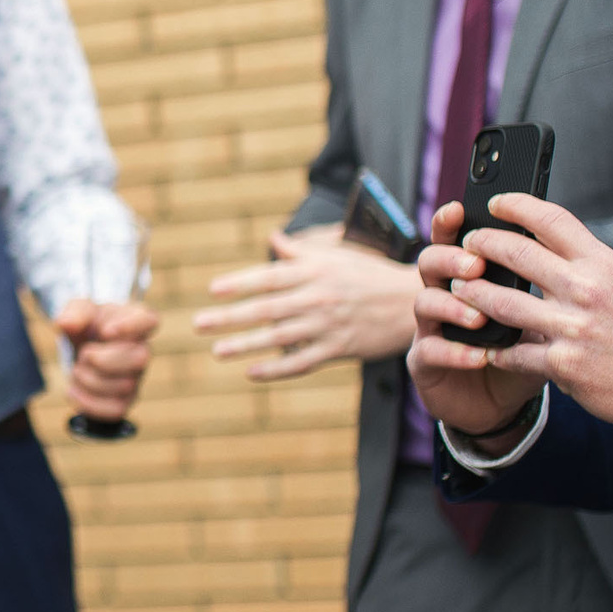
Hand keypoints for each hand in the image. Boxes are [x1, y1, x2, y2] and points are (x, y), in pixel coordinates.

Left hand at [58, 297, 157, 424]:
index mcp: (135, 321)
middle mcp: (142, 350)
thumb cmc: (88, 324)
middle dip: (102, 358)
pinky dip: (89, 403)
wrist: (82, 346)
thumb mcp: (79, 309)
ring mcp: (136, 378)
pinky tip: (73, 390)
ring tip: (77, 369)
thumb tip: (66, 324)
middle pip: (140, 358)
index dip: (130, 326)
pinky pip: (116, 410)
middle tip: (84, 352)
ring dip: (90, 379)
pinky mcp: (124, 400)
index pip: (149, 320)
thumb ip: (74, 312)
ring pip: (124, 386)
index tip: (104, 331)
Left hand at [195, 226, 419, 378]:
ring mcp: (328, 325)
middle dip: (230, 316)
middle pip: (266, 308)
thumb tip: (273, 239)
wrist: (413, 302)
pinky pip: (302, 362)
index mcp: (315, 272)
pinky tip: (252, 372)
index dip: (240, 283)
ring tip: (218, 351)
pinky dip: (277, 369)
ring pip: (279, 337)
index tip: (213, 289)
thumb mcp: (337, 256)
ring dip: (246, 344)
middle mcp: (318, 297)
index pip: (270, 277)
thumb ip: (300, 252)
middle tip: (199, 323)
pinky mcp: (340, 348)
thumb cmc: (369, 275)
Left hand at [409, 194, 612, 467]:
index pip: (552, 220)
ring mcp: (572, 328)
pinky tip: (487, 346)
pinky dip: (496, 349)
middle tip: (465, 246)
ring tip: (458, 290)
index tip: (495, 204)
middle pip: (514, 252)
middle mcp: (586, 290)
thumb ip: (590, 265)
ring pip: (500, 301)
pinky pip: (512, 352)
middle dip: (479, 245)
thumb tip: (552, 243)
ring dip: (470, 293)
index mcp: (603, 265)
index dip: (516, 205)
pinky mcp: (562, 364)